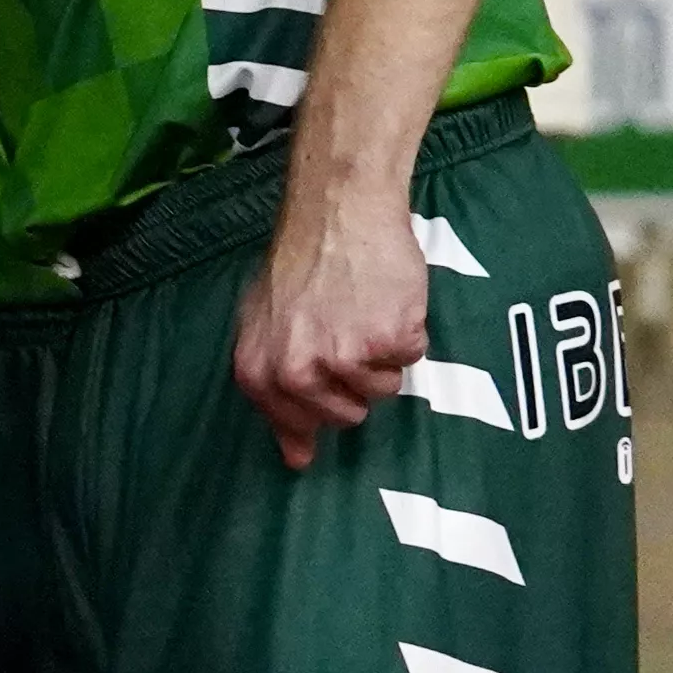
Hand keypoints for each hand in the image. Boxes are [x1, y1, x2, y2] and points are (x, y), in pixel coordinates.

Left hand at [236, 183, 432, 468]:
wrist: (338, 212)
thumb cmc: (302, 265)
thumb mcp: (265, 327)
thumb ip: (276, 394)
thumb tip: (297, 459)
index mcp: (259, 372)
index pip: (297, 425)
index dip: (320, 404)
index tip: (327, 378)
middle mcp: (298, 372)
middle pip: (346, 416)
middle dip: (353, 381)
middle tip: (346, 330)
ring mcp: (344, 358)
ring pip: (383, 390)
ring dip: (383, 355)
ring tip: (365, 310)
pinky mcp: (388, 340)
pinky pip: (412, 358)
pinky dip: (408, 332)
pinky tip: (387, 300)